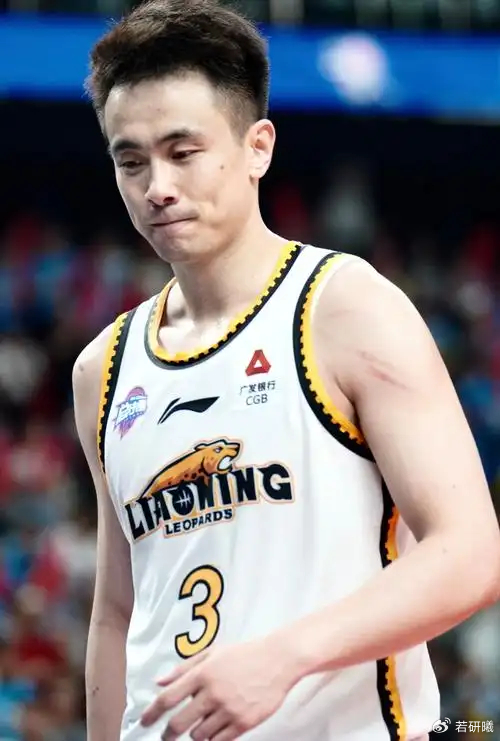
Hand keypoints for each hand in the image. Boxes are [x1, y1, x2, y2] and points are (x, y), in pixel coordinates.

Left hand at [140, 635, 299, 739]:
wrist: (278, 660)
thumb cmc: (244, 654)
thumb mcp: (213, 652)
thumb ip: (184, 667)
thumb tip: (160, 681)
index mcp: (202, 673)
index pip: (168, 698)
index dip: (152, 713)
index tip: (144, 722)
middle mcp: (212, 693)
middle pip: (178, 723)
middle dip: (168, 733)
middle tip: (167, 736)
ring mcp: (228, 710)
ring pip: (198, 735)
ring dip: (194, 734)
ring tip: (200, 724)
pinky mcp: (243, 723)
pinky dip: (212, 739)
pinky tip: (214, 730)